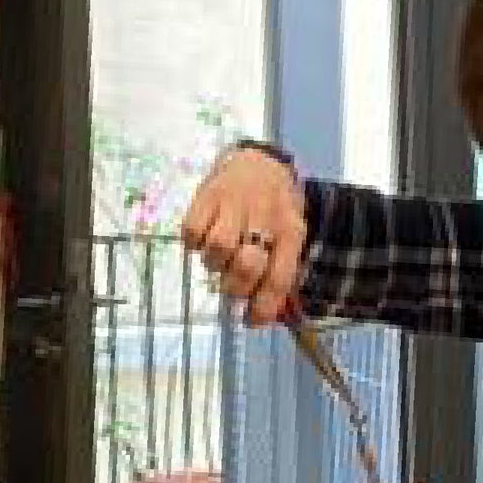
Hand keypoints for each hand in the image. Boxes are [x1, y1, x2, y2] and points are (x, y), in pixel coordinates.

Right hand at [181, 147, 306, 326]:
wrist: (260, 162)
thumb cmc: (275, 211)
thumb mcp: (289, 237)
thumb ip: (279, 275)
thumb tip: (264, 318)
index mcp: (291, 230)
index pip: (279, 278)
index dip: (263, 307)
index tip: (251, 320)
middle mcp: (265, 215)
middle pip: (247, 265)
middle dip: (237, 287)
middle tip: (233, 286)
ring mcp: (234, 202)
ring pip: (218, 248)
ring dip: (215, 264)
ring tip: (219, 259)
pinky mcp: (206, 195)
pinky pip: (192, 232)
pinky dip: (194, 243)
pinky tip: (204, 238)